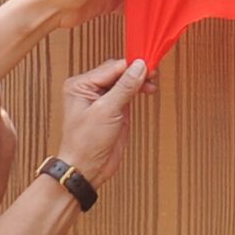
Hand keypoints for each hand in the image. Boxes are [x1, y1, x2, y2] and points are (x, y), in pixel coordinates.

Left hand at [54, 56, 153, 185]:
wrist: (86, 169)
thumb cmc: (85, 143)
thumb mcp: (107, 110)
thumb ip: (125, 87)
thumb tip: (139, 67)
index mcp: (80, 85)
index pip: (111, 67)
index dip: (132, 66)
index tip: (149, 65)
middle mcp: (89, 89)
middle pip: (118, 72)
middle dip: (136, 73)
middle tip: (153, 74)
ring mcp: (101, 99)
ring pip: (124, 82)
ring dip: (139, 81)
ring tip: (151, 83)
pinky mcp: (112, 110)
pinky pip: (127, 93)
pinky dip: (138, 91)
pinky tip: (146, 90)